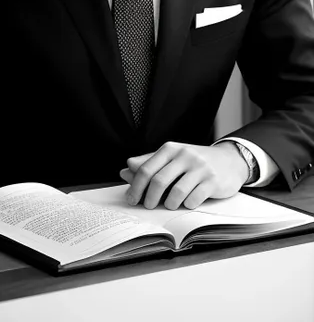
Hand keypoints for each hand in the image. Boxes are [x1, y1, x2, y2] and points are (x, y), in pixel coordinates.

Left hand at [120, 141, 248, 209]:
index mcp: (170, 149)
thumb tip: (127, 168)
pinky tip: (187, 203)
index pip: (146, 169)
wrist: (229, 160)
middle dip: (149, 198)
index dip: (136, 187)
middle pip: (158, 181)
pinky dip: (187, 205)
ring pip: (176, 192)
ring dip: (169, 204)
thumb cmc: (195, 161)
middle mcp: (184, 155)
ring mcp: (200, 168)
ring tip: (169, 205)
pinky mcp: (213, 181)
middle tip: (148, 206)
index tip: (131, 199)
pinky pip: (193, 199)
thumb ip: (150, 162)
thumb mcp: (172, 157)